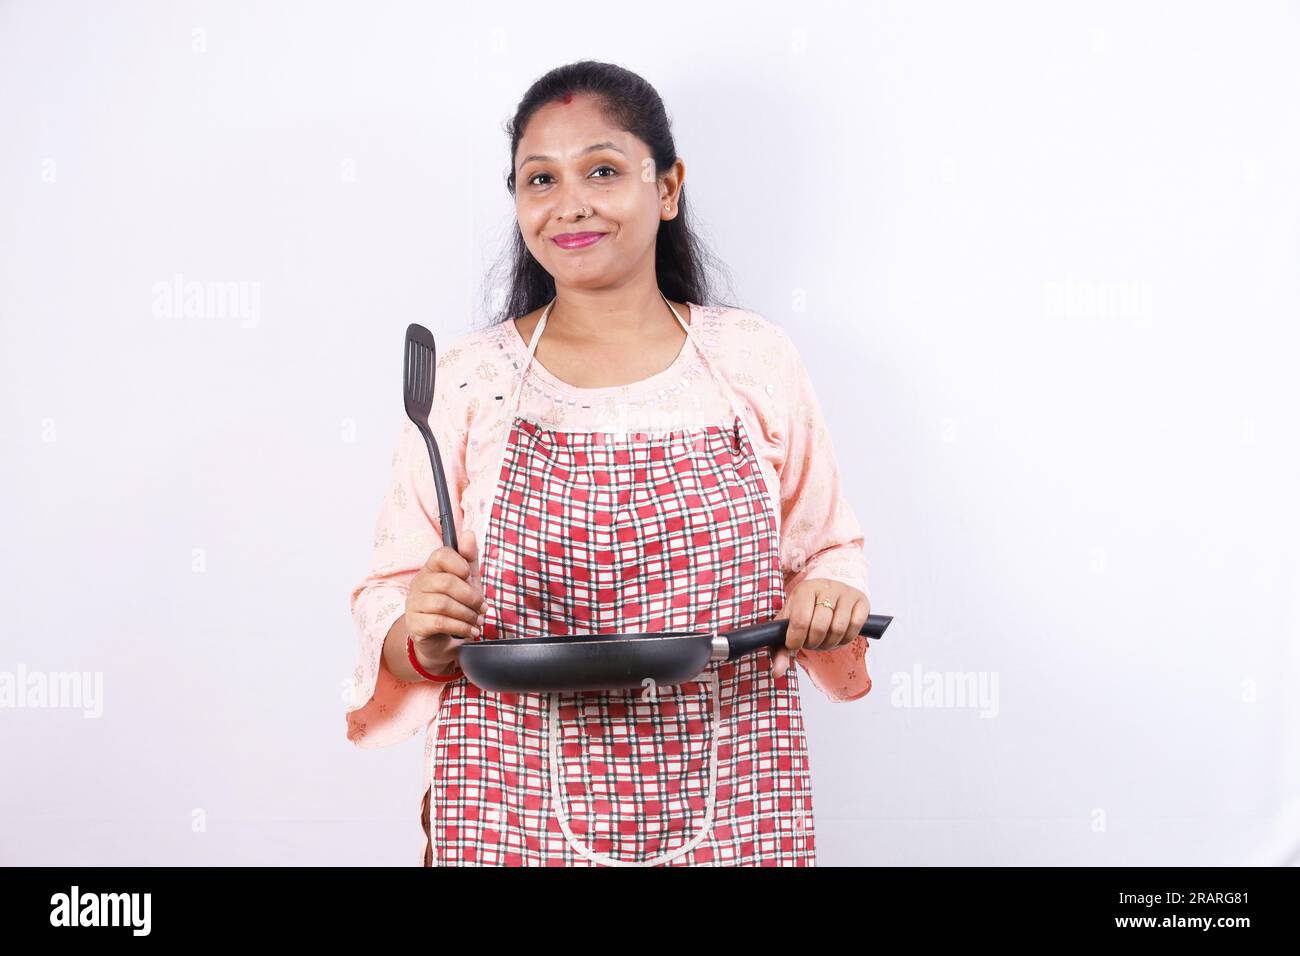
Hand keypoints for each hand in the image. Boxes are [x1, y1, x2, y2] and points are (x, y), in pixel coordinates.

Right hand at [405, 528, 483, 673]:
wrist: (440, 640)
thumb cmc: (455, 605)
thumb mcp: (467, 582)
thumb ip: (469, 559)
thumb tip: (469, 533)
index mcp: (431, 569)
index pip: (441, 555)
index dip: (459, 563)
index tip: (469, 576)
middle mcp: (419, 584)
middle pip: (446, 582)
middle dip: (471, 596)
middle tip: (482, 607)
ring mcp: (414, 605)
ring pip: (444, 604)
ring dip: (467, 614)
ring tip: (477, 621)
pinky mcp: (416, 625)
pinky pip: (440, 623)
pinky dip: (461, 627)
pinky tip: (471, 631)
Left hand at [771, 579, 869, 678]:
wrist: (830, 595)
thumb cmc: (807, 611)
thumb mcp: (790, 624)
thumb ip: (780, 649)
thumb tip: (777, 673)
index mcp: (805, 589)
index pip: (800, 621)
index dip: (797, 640)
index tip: (795, 645)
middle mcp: (826, 587)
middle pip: (820, 627)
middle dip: (814, 643)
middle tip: (811, 643)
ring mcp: (845, 593)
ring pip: (838, 628)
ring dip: (830, 643)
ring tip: (824, 640)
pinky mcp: (861, 601)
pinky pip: (855, 627)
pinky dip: (846, 638)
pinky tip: (839, 636)